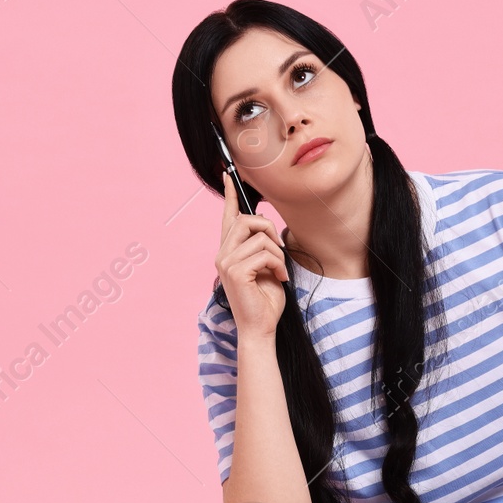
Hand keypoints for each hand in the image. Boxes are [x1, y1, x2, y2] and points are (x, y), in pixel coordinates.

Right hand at [215, 170, 288, 339]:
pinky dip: (278, 264)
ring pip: (259, 235)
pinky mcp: (235, 271)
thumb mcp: (265, 266)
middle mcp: (222, 254)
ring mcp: (226, 262)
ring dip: (277, 252)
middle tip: (280, 250)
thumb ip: (261, 246)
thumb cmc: (265, 300)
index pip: (228, 217)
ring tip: (280, 270)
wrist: (260, 328)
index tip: (228, 175)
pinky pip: (264, 252)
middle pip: (247, 219)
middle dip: (270, 229)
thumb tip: (264, 224)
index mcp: (228, 251)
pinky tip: (280, 278)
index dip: (229, 195)